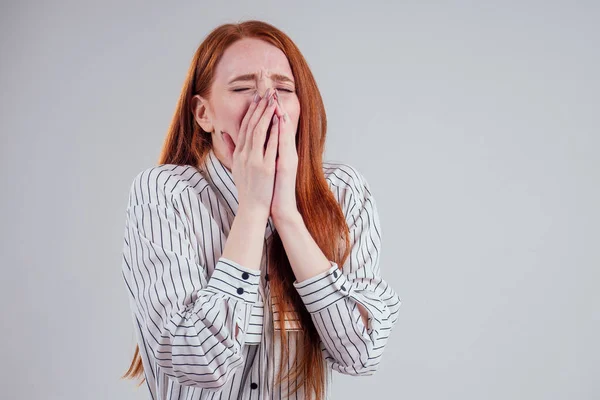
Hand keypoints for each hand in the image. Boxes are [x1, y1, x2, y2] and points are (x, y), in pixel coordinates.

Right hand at [222, 88, 279, 220]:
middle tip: (265, 92)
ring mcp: (254, 160)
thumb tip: (224, 134)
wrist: (252, 208)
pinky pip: (270, 145)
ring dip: (266, 114)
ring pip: (259, 131)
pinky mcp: (265, 167)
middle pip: (251, 125)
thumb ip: (231, 149)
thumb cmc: (247, 189)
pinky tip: (279, 120)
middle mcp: (244, 154)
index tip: (256, 97)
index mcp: (239, 154)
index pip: (244, 127)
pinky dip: (274, 131)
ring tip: (272, 100)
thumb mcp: (236, 167)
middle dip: (258, 107)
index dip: (250, 111)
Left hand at [269, 90, 299, 222]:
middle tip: (270, 87)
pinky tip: (281, 118)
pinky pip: (285, 143)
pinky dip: (283, 130)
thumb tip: (257, 141)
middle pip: (282, 123)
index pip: (275, 126)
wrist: (279, 205)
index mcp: (279, 151)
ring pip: (285, 130)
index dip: (270, 110)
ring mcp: (288, 156)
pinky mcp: (288, 163)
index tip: (264, 93)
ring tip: (276, 95)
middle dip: (274, 105)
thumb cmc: (271, 187)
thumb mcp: (265, 167)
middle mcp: (286, 151)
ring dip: (281, 112)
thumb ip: (263, 152)